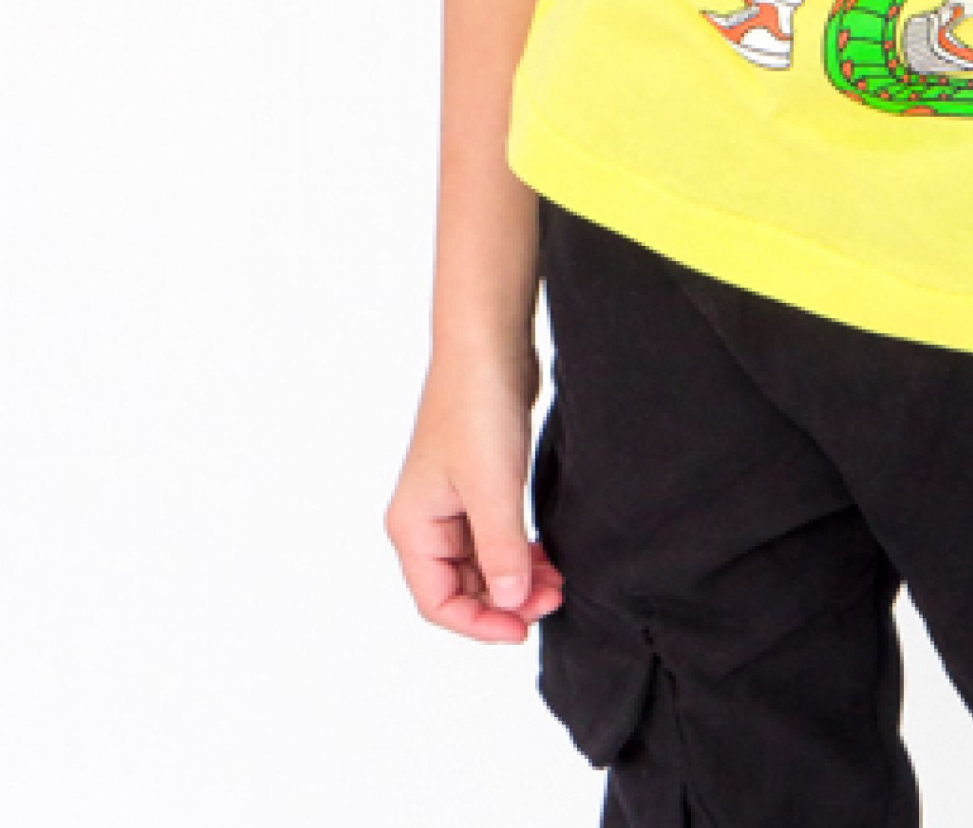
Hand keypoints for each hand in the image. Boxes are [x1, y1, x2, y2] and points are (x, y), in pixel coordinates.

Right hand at [384, 337, 564, 644]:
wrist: (488, 345)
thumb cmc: (477, 409)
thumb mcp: (494, 491)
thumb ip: (502, 554)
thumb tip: (511, 602)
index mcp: (414, 527)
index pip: (438, 603)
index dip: (480, 624)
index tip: (524, 628)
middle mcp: (426, 519)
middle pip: (461, 587)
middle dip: (506, 600)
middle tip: (554, 597)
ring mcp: (451, 501)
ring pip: (481, 563)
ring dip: (516, 577)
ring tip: (558, 578)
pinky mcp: (478, 483)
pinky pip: (495, 536)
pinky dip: (519, 551)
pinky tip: (547, 554)